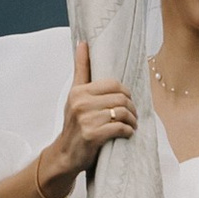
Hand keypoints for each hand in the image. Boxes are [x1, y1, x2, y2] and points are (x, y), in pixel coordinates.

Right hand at [36, 38, 136, 197]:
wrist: (65, 154)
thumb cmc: (74, 123)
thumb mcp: (75, 95)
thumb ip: (81, 69)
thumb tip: (83, 43)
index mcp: (79, 91)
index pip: (113, 84)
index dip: (125, 92)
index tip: (127, 101)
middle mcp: (80, 104)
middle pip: (120, 98)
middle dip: (131, 107)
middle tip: (133, 115)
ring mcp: (86, 120)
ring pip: (122, 112)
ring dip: (132, 120)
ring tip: (132, 124)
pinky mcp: (92, 135)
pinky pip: (119, 128)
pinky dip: (128, 131)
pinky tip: (127, 133)